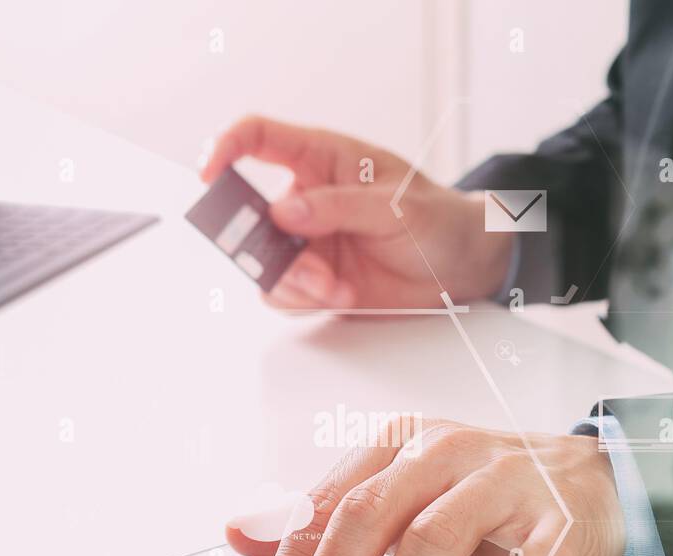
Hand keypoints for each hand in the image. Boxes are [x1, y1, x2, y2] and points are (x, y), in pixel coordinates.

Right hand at [201, 116, 513, 310]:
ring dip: (292, 280)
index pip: (259, 138)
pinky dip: (304, 300)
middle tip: (299, 263)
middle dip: (260, 243)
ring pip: (264, 261)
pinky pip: (283, 293)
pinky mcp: (315, 279)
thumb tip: (284, 210)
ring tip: (334, 286)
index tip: (210, 175)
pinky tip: (341, 295)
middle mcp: (306, 199)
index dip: (226, 148)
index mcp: (322, 159)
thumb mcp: (395, 205)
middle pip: (248, 212)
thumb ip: (339, 205)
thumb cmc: (435, 219)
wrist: (461, 267)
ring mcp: (307, 242)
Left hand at [225, 418, 625, 555]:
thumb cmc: (484, 493)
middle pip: (369, 516)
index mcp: (400, 446)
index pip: (325, 506)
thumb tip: (241, 534)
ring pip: (438, 535)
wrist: (593, 483)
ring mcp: (507, 484)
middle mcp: (447, 453)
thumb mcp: (400, 493)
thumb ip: (323, 517)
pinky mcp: (560, 522)